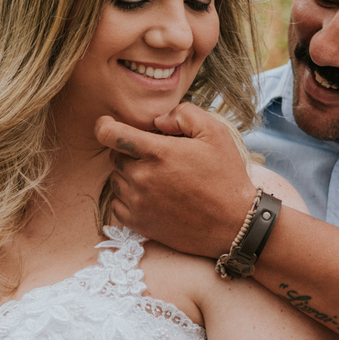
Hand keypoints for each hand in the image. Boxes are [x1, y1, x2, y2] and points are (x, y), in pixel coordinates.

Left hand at [94, 103, 256, 257]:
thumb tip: (157, 121)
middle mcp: (142, 177)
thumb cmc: (226, 177)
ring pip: (116, 180)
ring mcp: (138, 202)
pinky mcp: (138, 223)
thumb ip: (184, 114)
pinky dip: (128, 199)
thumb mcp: (215, 133)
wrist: (234, 224)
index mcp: (157, 152)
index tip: (110, 126)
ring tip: (158, 179)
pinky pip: (117, 205)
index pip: (109, 134)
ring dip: (130, 176)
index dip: (105, 126)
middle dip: (130, 152)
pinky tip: (151, 197)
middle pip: (115, 156)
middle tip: (157, 159)